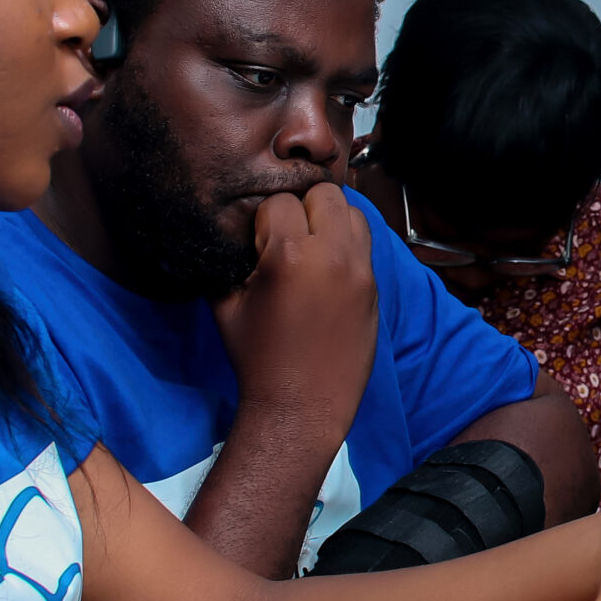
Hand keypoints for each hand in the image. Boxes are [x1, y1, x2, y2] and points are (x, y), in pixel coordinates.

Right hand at [209, 185, 377, 422]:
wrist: (302, 407)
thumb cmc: (257, 358)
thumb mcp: (226, 305)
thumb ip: (231, 258)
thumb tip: (235, 231)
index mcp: (290, 256)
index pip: (280, 202)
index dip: (264, 220)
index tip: (258, 243)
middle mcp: (332, 255)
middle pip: (325, 192)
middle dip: (303, 207)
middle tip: (288, 236)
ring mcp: (360, 271)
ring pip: (354, 212)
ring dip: (331, 220)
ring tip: (312, 247)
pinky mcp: (374, 287)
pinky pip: (365, 245)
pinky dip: (347, 245)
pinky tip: (327, 268)